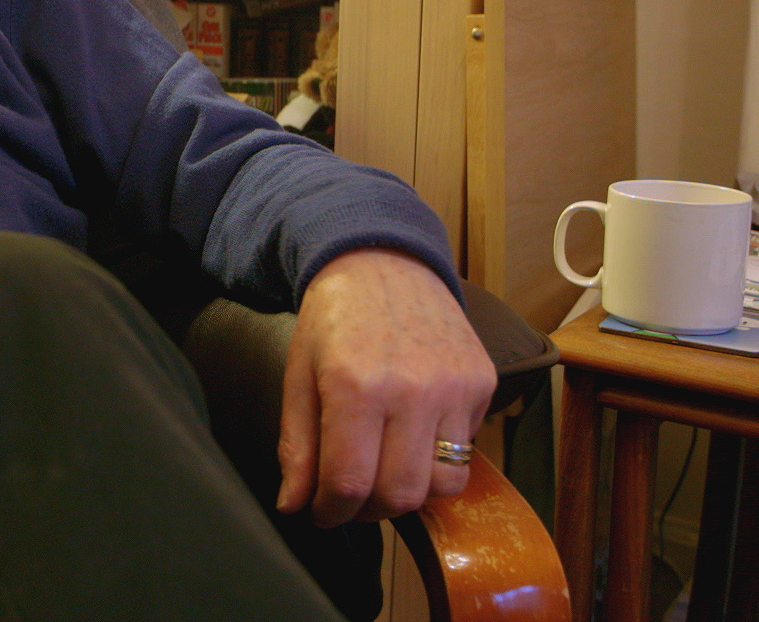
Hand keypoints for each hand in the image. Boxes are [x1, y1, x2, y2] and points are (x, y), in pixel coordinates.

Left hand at [276, 249, 495, 525]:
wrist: (383, 263)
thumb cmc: (333, 321)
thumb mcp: (298, 376)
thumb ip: (296, 446)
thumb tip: (293, 505)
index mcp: (355, 386)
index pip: (349, 482)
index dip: (331, 511)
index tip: (322, 513)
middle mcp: (411, 389)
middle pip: (400, 494)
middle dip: (369, 511)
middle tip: (350, 498)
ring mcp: (454, 387)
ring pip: (443, 484)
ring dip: (410, 493)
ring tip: (383, 472)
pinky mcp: (483, 383)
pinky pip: (467, 451)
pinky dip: (439, 460)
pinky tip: (411, 438)